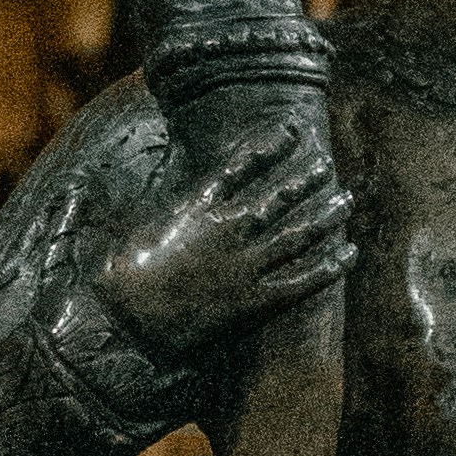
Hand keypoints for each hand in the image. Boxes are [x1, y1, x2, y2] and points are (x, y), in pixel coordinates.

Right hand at [97, 122, 354, 363]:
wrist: (128, 325)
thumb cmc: (121, 280)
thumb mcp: (129, 229)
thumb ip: (142, 206)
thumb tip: (105, 187)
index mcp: (198, 209)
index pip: (240, 167)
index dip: (269, 147)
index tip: (291, 130)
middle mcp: (229, 231)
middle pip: (278, 198)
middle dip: (305, 179)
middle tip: (327, 163)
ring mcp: (246, 266)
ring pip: (298, 234)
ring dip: (325, 215)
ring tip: (347, 199)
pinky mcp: (255, 301)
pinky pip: (302, 281)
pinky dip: (330, 267)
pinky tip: (350, 253)